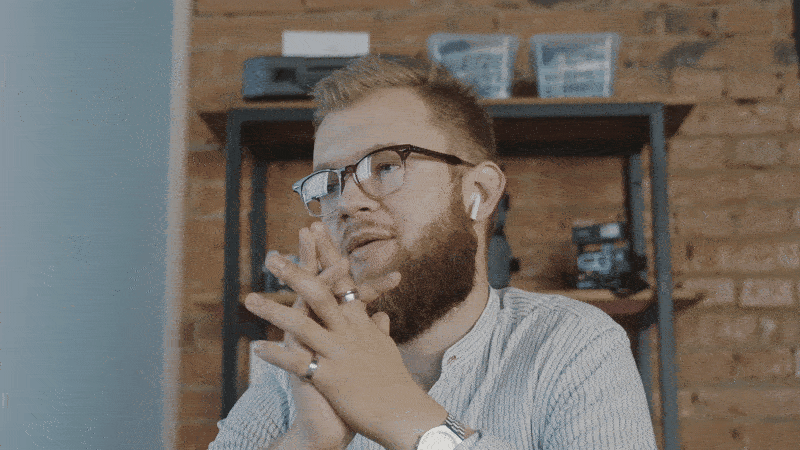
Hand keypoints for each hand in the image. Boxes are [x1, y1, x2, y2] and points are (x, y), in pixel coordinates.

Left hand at [249, 224, 446, 449]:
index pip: (343, 279)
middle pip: (319, 293)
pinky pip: (297, 362)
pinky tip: (256, 348)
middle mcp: (350, 331)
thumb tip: (383, 316)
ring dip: (273, 311)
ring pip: (302, 324)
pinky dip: (276, 355)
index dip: (327, 253)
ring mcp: (339, 352)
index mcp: (361, 322)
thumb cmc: (395, 382)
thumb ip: (380, 330)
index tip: (313, 229)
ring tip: (249, 300)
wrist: (404, 413)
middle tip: (270, 258)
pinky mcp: (331, 376)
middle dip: (294, 273)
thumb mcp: (387, 351)